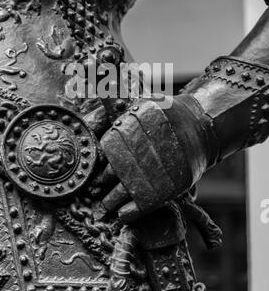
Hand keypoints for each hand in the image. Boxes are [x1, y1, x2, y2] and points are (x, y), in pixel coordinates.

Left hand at [100, 95, 215, 223]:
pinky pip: (140, 205)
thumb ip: (115, 93)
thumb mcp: (141, 101)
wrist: (199, 127)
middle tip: (100, 192)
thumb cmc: (166, 114)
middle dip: (104, 184)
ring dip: (112, 201)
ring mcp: (149, 172)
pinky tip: (123, 215)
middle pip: (111, 174)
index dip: (101, 167)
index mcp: (126, 130)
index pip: (106, 154)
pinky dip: (129, 212)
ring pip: (122, 191)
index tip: (98, 176)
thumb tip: (92, 75)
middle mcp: (135, 151)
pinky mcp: (164, 188)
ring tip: (107, 206)